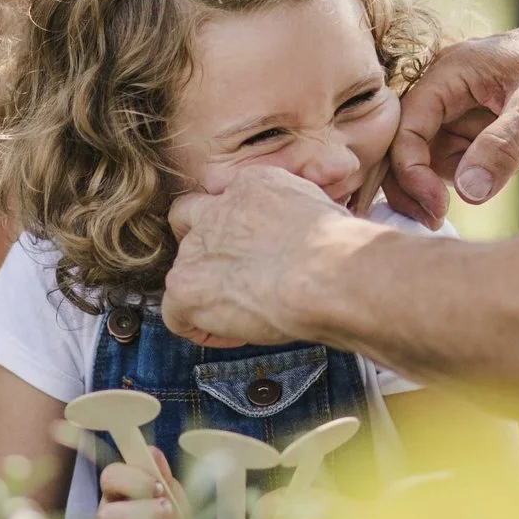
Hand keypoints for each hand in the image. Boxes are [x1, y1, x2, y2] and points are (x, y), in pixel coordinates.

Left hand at [164, 166, 379, 347]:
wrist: (330, 271)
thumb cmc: (343, 250)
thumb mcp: (323, 210)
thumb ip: (300, 216)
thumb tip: (303, 237)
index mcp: (252, 184)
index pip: (226, 201)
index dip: (235, 229)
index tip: (256, 254)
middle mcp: (217, 209)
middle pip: (187, 221)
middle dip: (201, 248)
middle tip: (230, 278)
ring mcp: (197, 247)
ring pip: (182, 272)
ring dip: (207, 295)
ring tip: (246, 314)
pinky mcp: (186, 285)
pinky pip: (175, 314)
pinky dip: (201, 330)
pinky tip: (235, 334)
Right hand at [386, 0, 518, 225]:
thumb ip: (504, 144)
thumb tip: (467, 192)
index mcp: (453, 68)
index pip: (406, 125)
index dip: (410, 171)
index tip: (437, 208)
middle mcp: (453, 84)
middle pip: (411, 143)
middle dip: (420, 181)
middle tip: (440, 218)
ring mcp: (470, 103)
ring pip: (437, 154)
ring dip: (457, 176)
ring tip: (508, 166)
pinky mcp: (491, 120)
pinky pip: (466, 155)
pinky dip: (482, 170)